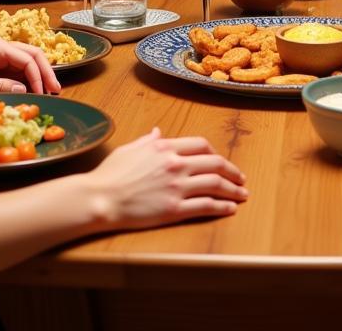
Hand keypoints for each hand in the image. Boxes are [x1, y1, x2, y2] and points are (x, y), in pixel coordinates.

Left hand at [0, 36, 60, 95]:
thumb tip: (25, 90)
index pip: (28, 59)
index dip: (39, 77)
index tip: (45, 94)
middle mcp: (0, 46)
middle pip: (32, 55)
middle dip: (46, 72)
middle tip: (57, 90)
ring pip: (26, 60)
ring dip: (38, 75)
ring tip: (48, 91)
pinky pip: (15, 68)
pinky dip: (26, 78)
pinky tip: (31, 90)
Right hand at [84, 128, 247, 228]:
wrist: (99, 199)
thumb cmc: (110, 174)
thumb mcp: (129, 149)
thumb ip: (148, 141)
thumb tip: (157, 132)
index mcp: (165, 148)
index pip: (200, 145)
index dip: (215, 153)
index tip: (221, 160)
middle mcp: (175, 164)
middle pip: (214, 163)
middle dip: (232, 171)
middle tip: (241, 178)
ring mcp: (176, 187)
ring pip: (215, 183)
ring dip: (233, 189)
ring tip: (242, 194)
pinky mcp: (174, 209)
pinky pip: (205, 206)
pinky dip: (222, 206)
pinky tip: (230, 208)